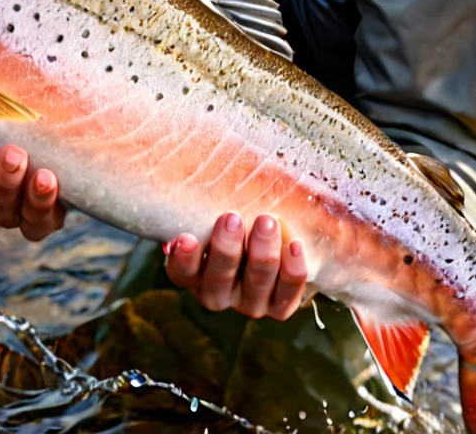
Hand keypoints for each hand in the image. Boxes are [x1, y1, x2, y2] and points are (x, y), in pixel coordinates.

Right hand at [0, 125, 65, 241]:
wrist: (56, 78)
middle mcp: (5, 189)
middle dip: (0, 184)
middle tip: (11, 155)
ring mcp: (34, 196)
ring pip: (24, 221)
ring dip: (29, 201)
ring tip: (40, 176)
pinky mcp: (67, 194)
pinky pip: (53, 218)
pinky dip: (51, 206)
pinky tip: (54, 182)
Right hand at [164, 212, 305, 320]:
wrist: (265, 239)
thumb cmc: (231, 220)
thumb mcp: (210, 213)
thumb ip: (202, 205)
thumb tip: (181, 168)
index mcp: (193, 274)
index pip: (181, 272)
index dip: (183, 258)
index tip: (186, 238)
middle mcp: (218, 294)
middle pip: (219, 278)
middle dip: (226, 248)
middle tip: (231, 218)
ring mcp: (249, 303)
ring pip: (256, 283)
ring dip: (262, 253)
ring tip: (267, 222)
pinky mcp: (279, 307)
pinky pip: (287, 293)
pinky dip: (292, 269)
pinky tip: (294, 245)